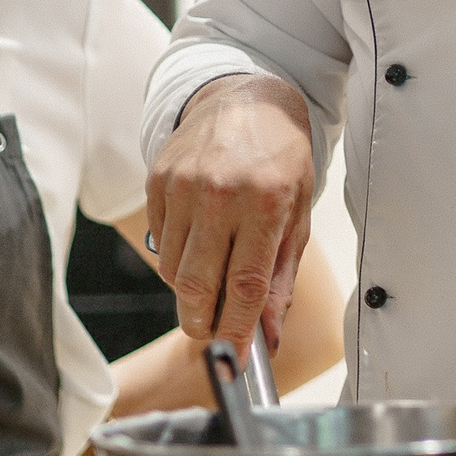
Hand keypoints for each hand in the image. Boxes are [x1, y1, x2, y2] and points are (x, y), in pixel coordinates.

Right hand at [145, 75, 316, 348]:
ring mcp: (183, 186)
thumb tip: (268, 337)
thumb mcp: (298, 213)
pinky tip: (198, 243)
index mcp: (264, 203)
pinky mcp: (158, 181)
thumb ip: (281, 277)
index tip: (236, 357)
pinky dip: (175, 258)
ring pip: (172, 270)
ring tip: (211, 279)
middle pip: (197, 286)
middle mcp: (220, 193)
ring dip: (189, 292)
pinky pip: (159, 243)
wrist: (246, 98)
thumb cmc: (280, 160)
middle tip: (212, 331)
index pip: (245, 286)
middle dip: (202, 323)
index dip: (237, 329)